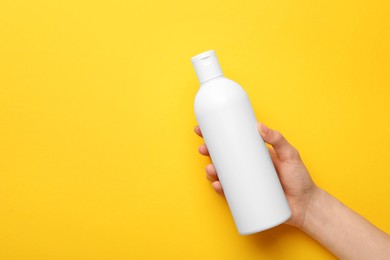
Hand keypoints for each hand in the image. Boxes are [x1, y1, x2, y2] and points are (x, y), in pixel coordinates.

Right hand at [194, 122, 317, 227]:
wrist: (306, 206)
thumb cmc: (300, 179)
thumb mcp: (290, 155)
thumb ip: (277, 140)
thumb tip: (259, 126)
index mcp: (255, 153)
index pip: (233, 141)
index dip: (216, 135)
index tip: (203, 129)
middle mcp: (248, 167)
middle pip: (223, 157)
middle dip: (209, 153)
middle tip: (203, 149)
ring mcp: (246, 182)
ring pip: (223, 175)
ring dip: (212, 171)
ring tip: (211, 169)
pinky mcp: (246, 197)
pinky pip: (229, 193)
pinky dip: (220, 189)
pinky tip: (217, 185)